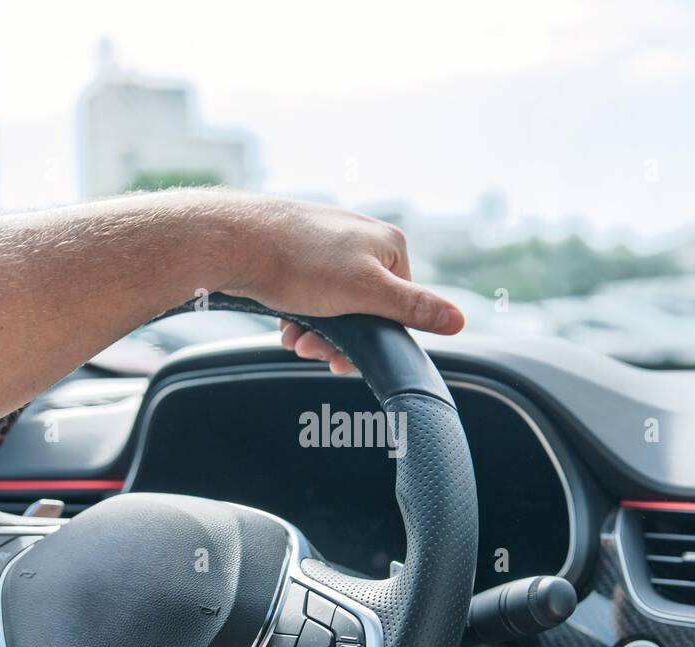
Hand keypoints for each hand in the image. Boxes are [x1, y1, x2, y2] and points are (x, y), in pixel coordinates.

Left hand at [217, 194, 464, 373]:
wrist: (235, 242)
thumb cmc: (300, 264)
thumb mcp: (365, 293)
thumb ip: (413, 308)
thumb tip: (460, 321)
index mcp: (388, 245)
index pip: (399, 305)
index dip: (373, 338)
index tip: (343, 359)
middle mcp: (362, 238)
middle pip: (364, 308)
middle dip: (338, 337)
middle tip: (311, 349)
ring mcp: (328, 243)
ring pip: (334, 304)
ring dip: (315, 330)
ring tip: (294, 337)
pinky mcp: (298, 249)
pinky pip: (309, 293)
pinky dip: (298, 314)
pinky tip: (284, 323)